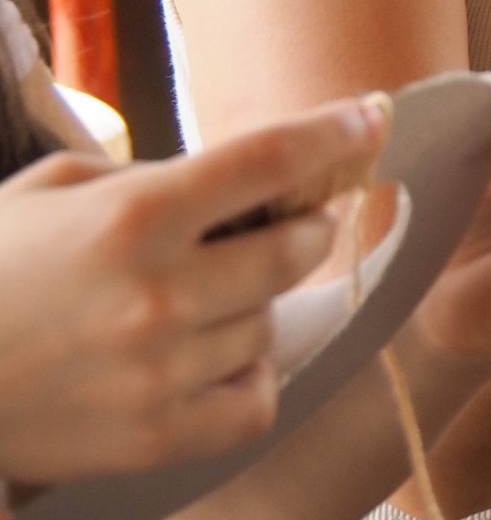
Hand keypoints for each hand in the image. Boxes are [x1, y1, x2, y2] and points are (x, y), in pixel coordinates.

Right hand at [0, 98, 384, 484]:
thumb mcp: (57, 192)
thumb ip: (154, 179)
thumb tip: (246, 180)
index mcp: (134, 217)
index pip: (270, 160)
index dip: (334, 132)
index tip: (371, 115)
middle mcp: (157, 293)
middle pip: (297, 247)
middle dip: (304, 224)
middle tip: (286, 218)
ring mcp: (158, 372)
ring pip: (274, 322)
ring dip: (260, 301)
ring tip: (210, 294)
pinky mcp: (152, 438)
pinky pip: (253, 402)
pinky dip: (248, 377)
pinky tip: (215, 358)